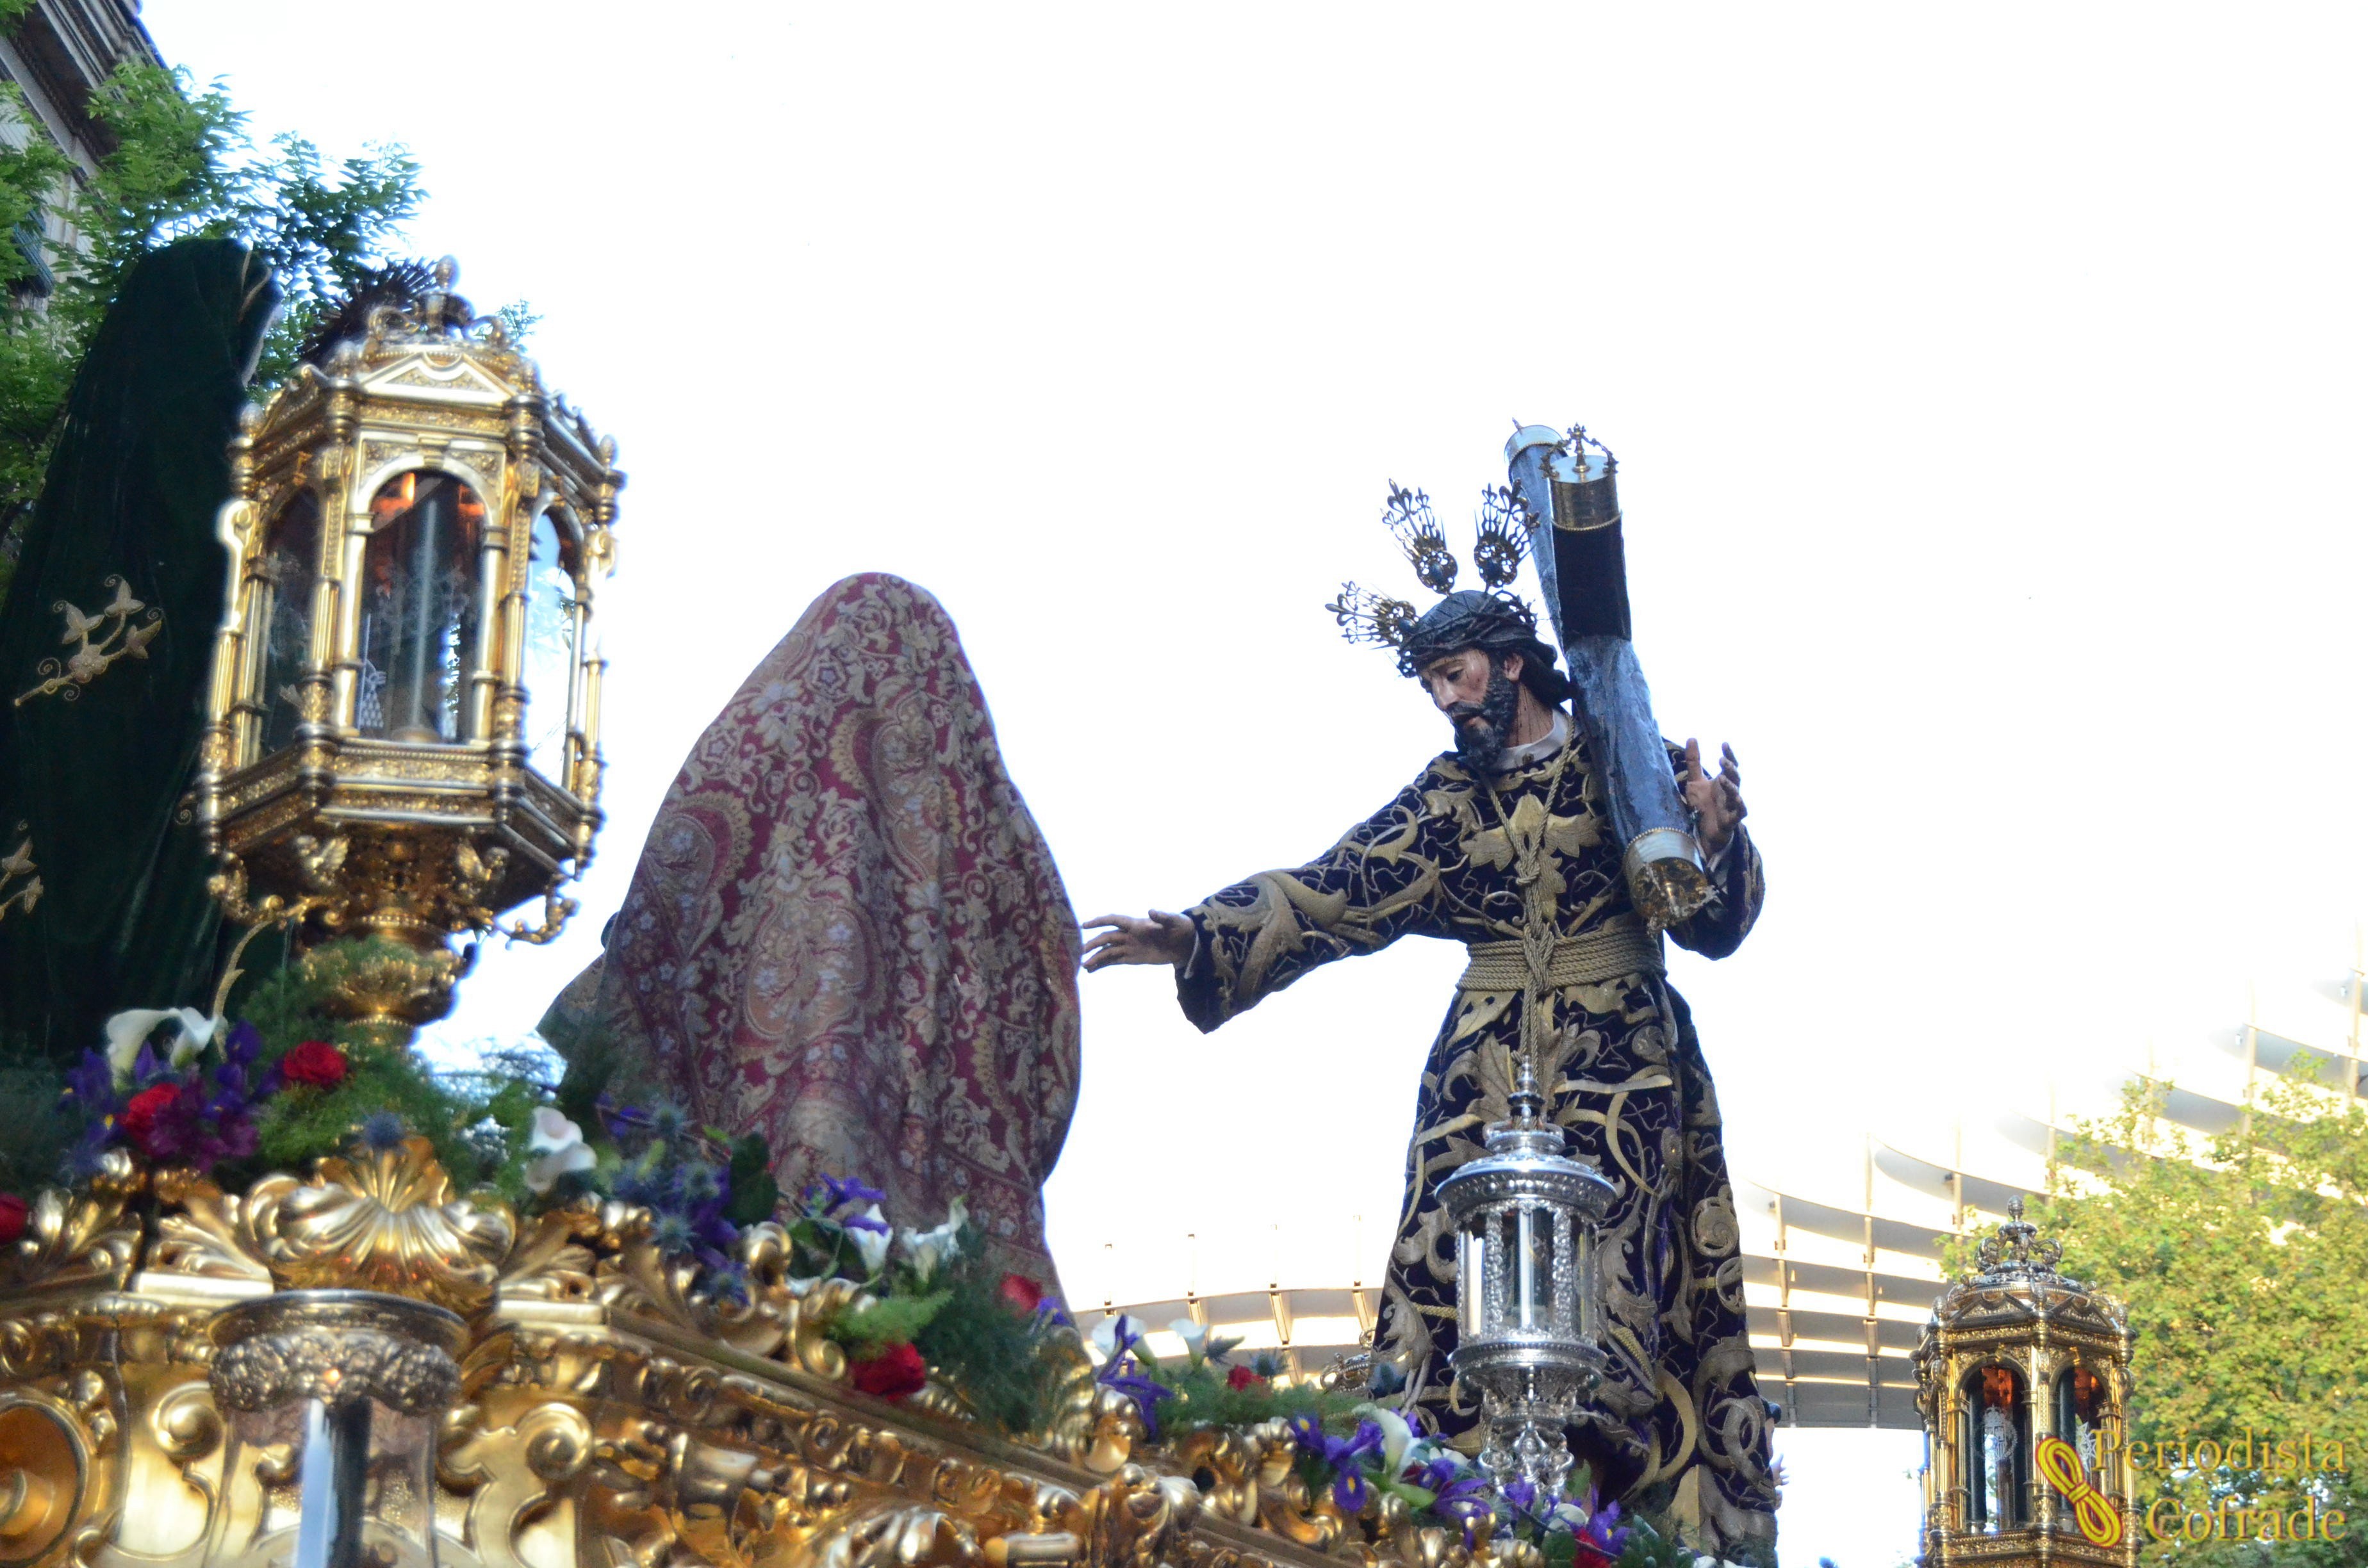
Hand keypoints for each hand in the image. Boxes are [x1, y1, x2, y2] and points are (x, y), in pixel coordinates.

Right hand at [1081, 910, 1196, 971]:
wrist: (1186, 943)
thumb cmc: (1180, 927)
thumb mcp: (1173, 921)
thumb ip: (1162, 917)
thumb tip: (1151, 911)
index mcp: (1136, 924)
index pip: (1113, 920)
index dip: (1099, 922)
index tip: (1084, 925)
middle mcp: (1129, 935)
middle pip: (1107, 938)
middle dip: (1094, 944)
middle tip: (1082, 952)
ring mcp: (1130, 947)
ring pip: (1108, 951)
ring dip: (1096, 957)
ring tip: (1084, 966)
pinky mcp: (1133, 958)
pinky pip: (1115, 961)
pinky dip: (1103, 965)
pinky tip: (1092, 970)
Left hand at [1679, 739, 1745, 854]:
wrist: (1702, 831)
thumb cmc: (1703, 805)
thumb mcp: (1695, 781)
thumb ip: (1694, 762)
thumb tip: (1692, 738)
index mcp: (1723, 782)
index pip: (1730, 766)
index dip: (1729, 755)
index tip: (1724, 744)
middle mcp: (1729, 792)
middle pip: (1735, 778)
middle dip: (1730, 769)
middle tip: (1722, 761)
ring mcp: (1731, 806)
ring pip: (1736, 795)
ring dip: (1731, 786)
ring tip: (1722, 778)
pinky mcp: (1730, 820)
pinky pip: (1739, 813)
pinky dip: (1739, 806)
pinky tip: (1737, 799)